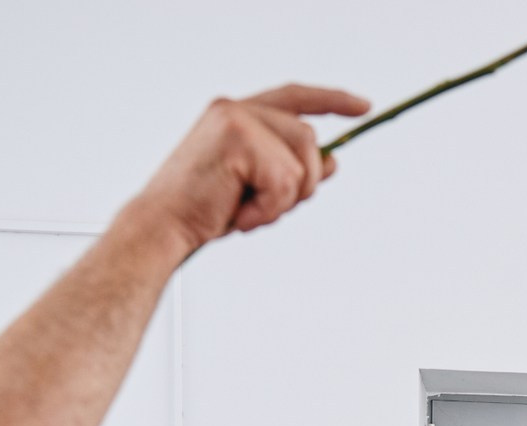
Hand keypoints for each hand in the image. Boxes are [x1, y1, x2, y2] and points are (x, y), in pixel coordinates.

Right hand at [128, 86, 370, 255]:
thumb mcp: (258, 190)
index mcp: (238, 115)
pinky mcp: (237, 138)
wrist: (164, 226)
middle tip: (265, 208)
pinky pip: (285, 180)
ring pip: (302, 160)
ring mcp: (236, 119)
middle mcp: (237, 109)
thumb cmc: (203, 210)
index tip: (363, 107)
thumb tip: (332, 162)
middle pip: (309, 138)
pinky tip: (239, 214)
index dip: (332, 100)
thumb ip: (293, 171)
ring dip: (284, 199)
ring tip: (247, 211)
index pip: (295, 97)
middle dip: (302, 183)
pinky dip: (269, 209)